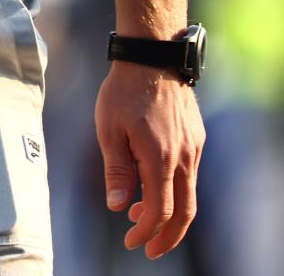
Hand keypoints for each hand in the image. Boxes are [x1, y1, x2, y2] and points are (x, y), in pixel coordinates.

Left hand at [95, 61, 205, 258]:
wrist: (152, 55)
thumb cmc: (124, 90)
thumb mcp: (109, 129)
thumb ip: (117, 170)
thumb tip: (118, 207)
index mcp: (160, 159)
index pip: (160, 212)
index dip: (146, 232)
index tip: (131, 242)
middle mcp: (184, 157)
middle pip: (184, 212)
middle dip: (168, 236)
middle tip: (150, 249)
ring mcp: (193, 146)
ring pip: (189, 193)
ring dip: (170, 212)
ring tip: (141, 216)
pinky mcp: (195, 135)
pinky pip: (190, 172)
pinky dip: (174, 188)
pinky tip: (152, 183)